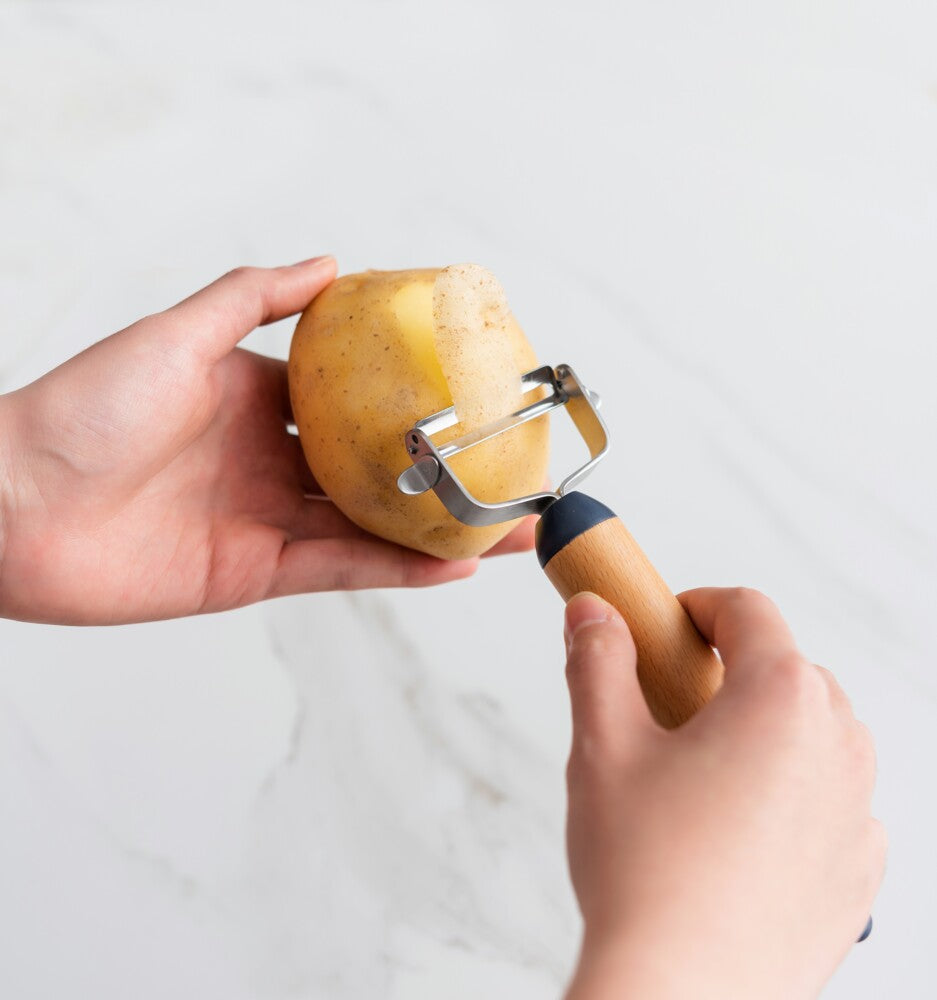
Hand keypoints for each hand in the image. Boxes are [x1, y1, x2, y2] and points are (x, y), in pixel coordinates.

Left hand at [0, 258, 534, 624]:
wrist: (10, 502)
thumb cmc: (80, 408)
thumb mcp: (175, 333)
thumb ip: (253, 298)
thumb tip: (331, 263)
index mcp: (254, 401)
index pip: (351, 405)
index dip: (408, 403)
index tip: (465, 398)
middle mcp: (267, 462)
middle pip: (376, 471)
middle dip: (442, 474)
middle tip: (508, 471)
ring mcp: (266, 520)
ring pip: (371, 527)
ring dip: (440, 528)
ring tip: (509, 526)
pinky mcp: (254, 572)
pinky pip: (339, 569)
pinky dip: (396, 568)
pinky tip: (453, 562)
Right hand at [561, 587, 884, 999]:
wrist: (680, 996)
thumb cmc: (643, 870)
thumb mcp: (602, 744)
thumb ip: (597, 661)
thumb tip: (593, 613)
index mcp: (781, 699)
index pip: (748, 610)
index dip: (698, 606)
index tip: (664, 628)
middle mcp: (837, 747)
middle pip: (788, 669)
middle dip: (731, 670)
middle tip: (670, 704)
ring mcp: (858, 813)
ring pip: (817, 734)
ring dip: (766, 728)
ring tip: (702, 770)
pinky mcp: (860, 872)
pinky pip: (834, 801)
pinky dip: (793, 792)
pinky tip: (736, 829)